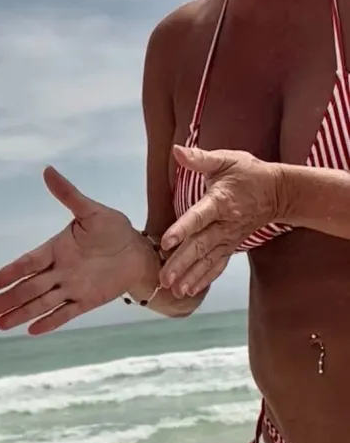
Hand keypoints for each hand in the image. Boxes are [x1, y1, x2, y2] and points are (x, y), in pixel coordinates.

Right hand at [0, 166, 142, 334]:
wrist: (138, 251)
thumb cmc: (114, 228)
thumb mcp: (91, 211)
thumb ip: (68, 195)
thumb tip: (47, 170)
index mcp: (57, 248)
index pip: (29, 262)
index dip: (11, 272)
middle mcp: (60, 271)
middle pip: (29, 287)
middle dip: (8, 300)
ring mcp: (72, 287)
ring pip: (42, 303)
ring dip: (22, 313)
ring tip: (1, 325)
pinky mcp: (87, 301)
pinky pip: (66, 313)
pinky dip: (50, 322)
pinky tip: (31, 330)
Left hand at [159, 145, 283, 296]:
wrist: (278, 192)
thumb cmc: (249, 173)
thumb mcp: (226, 159)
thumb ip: (200, 158)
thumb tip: (177, 151)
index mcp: (220, 201)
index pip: (199, 217)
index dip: (182, 229)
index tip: (166, 242)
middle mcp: (224, 224)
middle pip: (201, 246)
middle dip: (181, 263)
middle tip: (164, 278)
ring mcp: (229, 239)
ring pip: (208, 260)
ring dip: (191, 276)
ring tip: (174, 290)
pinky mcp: (231, 246)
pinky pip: (217, 266)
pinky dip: (204, 279)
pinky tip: (189, 291)